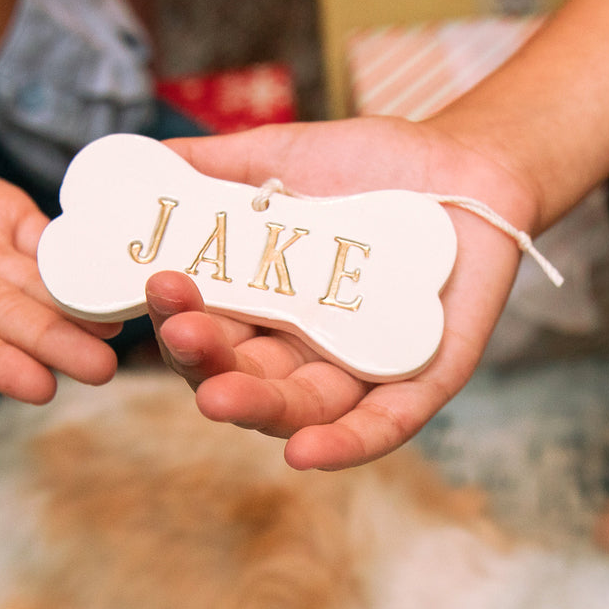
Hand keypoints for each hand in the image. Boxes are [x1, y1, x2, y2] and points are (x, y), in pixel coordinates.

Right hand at [0, 157, 118, 401]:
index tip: (37, 386)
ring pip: (43, 284)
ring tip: (127, 327)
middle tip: (106, 370)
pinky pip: (50, 238)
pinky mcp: (8, 222)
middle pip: (12, 319)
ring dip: (83, 306)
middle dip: (57, 342)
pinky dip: (82, 250)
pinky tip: (119, 264)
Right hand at [146, 116, 538, 469]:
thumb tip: (143, 159)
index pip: (210, 326)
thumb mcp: (282, 155)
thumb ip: (214, 163)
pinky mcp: (419, 383)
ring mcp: (359, 367)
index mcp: (264, 304)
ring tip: (217, 399)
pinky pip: (381, 426)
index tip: (157, 282)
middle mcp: (303, 345)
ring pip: (300, 407)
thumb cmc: (371, 163)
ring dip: (257, 409)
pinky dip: (346, 444)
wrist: (465, 162)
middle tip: (184, 333)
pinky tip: (304, 454)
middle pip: (244, 374)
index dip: (180, 314)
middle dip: (208, 361)